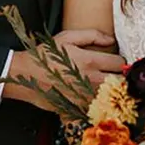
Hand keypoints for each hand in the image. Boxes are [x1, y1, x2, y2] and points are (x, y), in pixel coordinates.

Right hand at [6, 29, 124, 110]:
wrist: (24, 76)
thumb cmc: (45, 55)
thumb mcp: (66, 37)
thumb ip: (92, 35)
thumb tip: (111, 39)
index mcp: (89, 61)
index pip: (119, 63)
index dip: (120, 62)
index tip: (115, 62)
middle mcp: (90, 81)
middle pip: (120, 83)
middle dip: (120, 79)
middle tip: (114, 75)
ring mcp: (84, 97)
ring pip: (111, 98)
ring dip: (111, 92)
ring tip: (105, 86)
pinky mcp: (77, 109)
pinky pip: (97, 108)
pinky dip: (99, 104)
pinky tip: (93, 98)